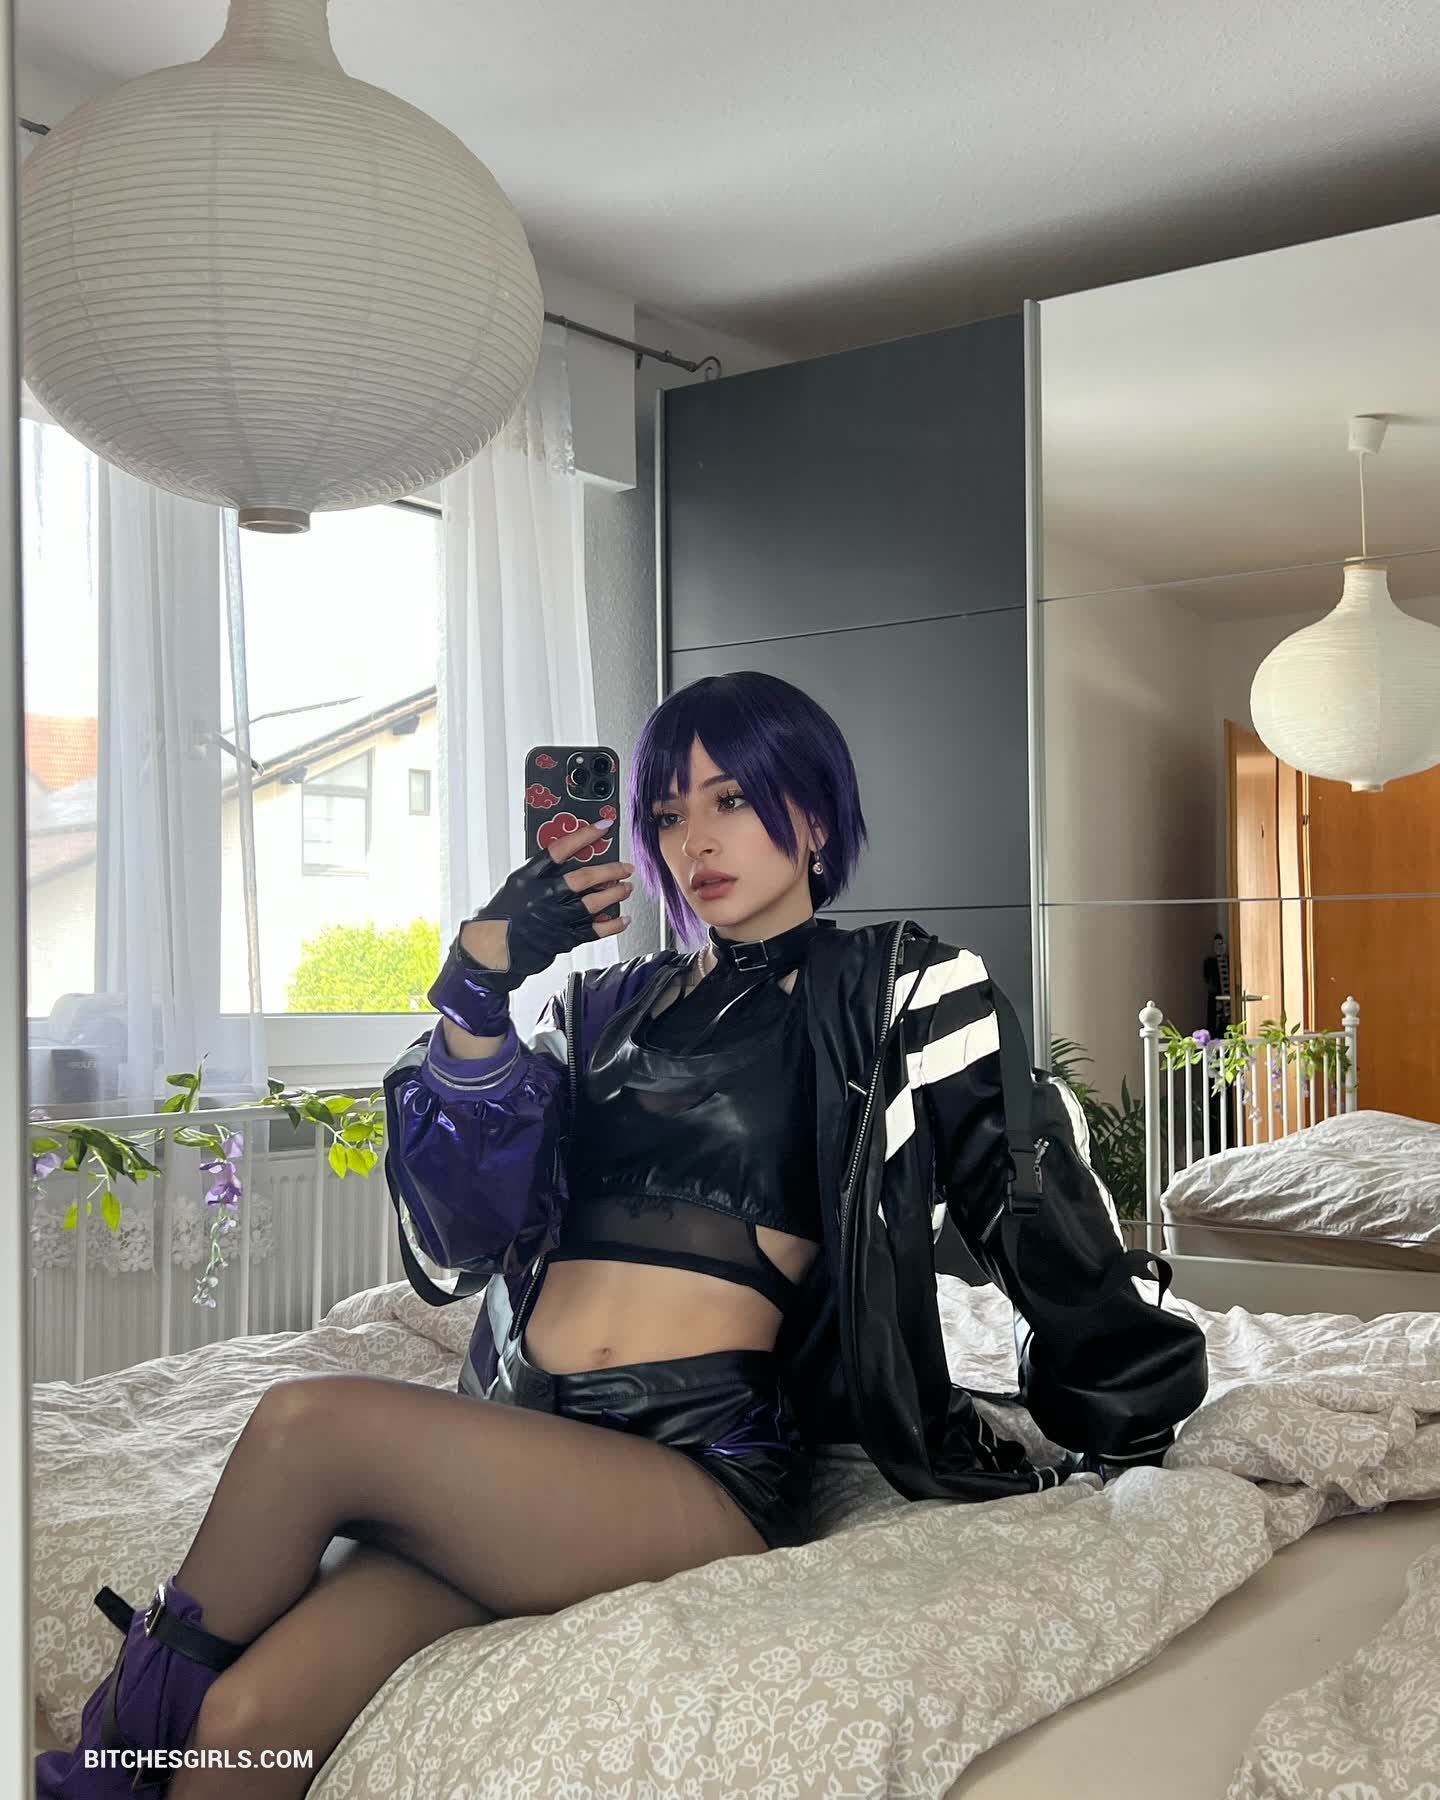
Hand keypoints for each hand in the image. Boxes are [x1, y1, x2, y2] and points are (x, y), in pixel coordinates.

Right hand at [458, 821, 632, 990]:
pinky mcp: (563, 939)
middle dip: (609, 871)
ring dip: (614, 894)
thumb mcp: (517, 883)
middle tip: (625, 867)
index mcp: (528, 877)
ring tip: (626, 887)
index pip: (559, 850)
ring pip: (592, 904)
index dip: (584, 835)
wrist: (492, 948)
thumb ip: (542, 872)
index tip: (603, 826)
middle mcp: (542, 897)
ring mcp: (554, 919)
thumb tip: (576, 858)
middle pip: (582, 879)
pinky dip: (612, 924)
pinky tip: (622, 918)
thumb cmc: (504, 914)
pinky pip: (594, 931)